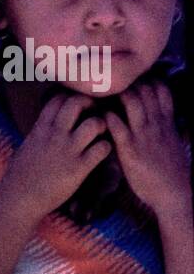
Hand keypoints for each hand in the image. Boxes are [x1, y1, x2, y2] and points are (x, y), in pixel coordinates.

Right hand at [4, 93, 111, 220]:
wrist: (18, 202)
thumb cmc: (18, 179)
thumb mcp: (26, 148)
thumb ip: (39, 134)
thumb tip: (43, 127)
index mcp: (41, 130)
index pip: (58, 99)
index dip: (70, 98)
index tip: (75, 107)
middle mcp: (55, 136)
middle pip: (77, 103)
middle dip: (89, 104)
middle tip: (92, 114)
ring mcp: (68, 151)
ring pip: (94, 124)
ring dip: (101, 126)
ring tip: (99, 135)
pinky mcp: (78, 169)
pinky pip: (102, 149)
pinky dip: (106, 148)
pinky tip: (101, 153)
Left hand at [104, 79, 190, 215]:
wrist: (173, 191)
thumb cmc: (170, 171)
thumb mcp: (171, 141)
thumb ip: (163, 126)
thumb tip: (156, 118)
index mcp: (167, 120)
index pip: (160, 87)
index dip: (146, 81)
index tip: (132, 86)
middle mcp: (156, 122)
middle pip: (145, 88)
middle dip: (127, 84)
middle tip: (112, 90)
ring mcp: (143, 134)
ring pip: (131, 100)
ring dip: (116, 96)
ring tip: (104, 101)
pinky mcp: (130, 150)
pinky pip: (117, 125)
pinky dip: (106, 117)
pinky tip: (100, 119)